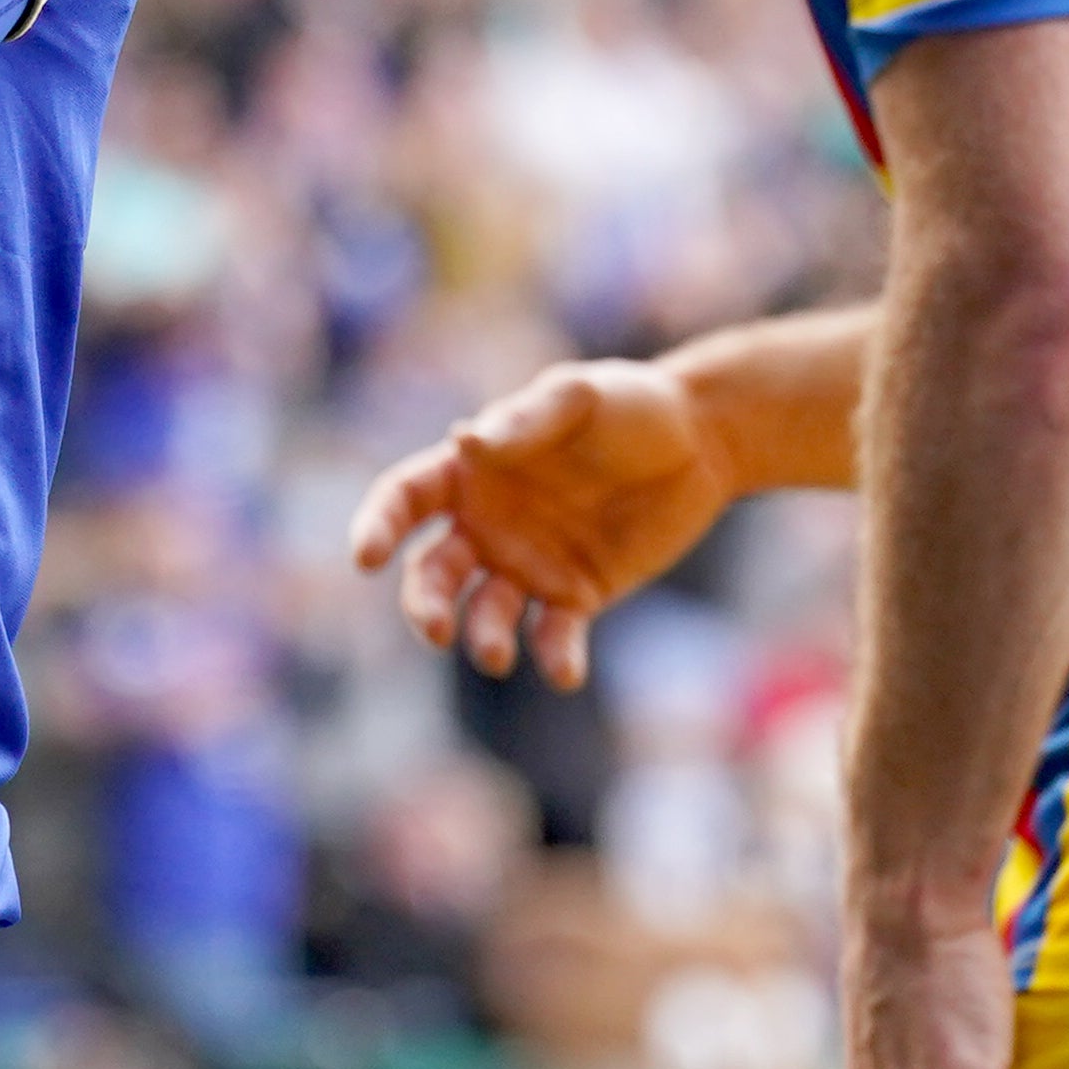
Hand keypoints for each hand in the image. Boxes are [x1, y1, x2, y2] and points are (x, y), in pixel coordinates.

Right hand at [349, 356, 735, 692]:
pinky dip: (554, 658)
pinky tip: (565, 672)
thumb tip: (465, 443)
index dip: (379, 526)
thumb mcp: (578, 396)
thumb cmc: (629, 404)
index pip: (404, 499)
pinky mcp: (578, 594)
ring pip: (486, 613)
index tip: (367, 558)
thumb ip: (525, 420)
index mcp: (470, 470)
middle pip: (433, 573)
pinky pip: (554, 635)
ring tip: (498, 657)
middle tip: (438, 631)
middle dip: (424, 605)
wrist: (701, 440)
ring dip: (483, 638)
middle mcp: (486, 523)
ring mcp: (529, 564)